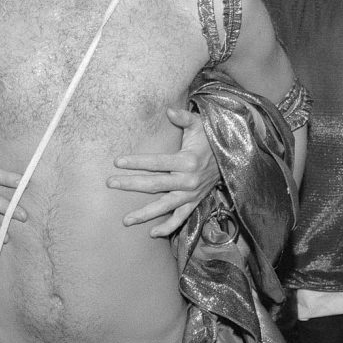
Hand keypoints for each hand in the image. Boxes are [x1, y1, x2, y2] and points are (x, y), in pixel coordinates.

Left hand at [106, 107, 219, 237]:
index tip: (117, 162)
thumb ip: (183, 117)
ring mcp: (191, 194)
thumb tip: (168, 109)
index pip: (156, 163)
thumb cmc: (210, 138)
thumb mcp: (199, 124)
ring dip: (145, 214)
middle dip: (130, 184)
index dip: (136, 162)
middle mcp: (188, 180)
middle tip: (110, 183)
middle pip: (154, 185)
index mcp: (187, 161)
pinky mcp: (195, 201)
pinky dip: (168, 227)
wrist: (232, 156)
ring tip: (125, 220)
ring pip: (164, 207)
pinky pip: (181, 218)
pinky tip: (152, 233)